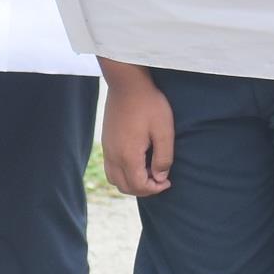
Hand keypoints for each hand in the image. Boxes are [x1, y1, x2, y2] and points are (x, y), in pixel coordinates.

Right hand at [101, 70, 174, 197]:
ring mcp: (107, 149)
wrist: (127, 83)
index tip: (168, 180)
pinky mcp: (106, 142)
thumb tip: (160, 177)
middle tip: (160, 179)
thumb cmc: (148, 104)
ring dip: (131, 182)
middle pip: (125, 187)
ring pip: (114, 179)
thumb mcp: (164, 131)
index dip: (155, 189)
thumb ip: (163, 157)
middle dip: (144, 189)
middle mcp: (113, 155)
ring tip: (148, 173)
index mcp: (128, 155)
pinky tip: (136, 162)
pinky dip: (123, 173)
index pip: (139, 186)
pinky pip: (110, 168)